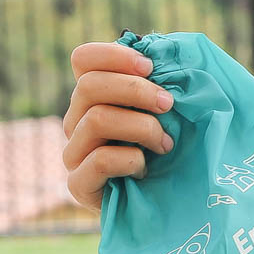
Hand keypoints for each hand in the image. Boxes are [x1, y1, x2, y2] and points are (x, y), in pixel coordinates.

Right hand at [61, 41, 173, 208]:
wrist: (172, 205)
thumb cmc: (179, 149)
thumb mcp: (178, 110)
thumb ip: (170, 79)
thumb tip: (173, 48)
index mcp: (97, 96)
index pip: (84, 59)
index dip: (114, 55)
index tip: (151, 66)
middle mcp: (77, 120)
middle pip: (89, 86)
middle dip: (137, 90)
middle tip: (169, 105)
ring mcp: (74, 153)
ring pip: (96, 119)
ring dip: (142, 127)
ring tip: (167, 144)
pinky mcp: (79, 185)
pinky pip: (98, 160)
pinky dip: (131, 159)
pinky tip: (146, 168)